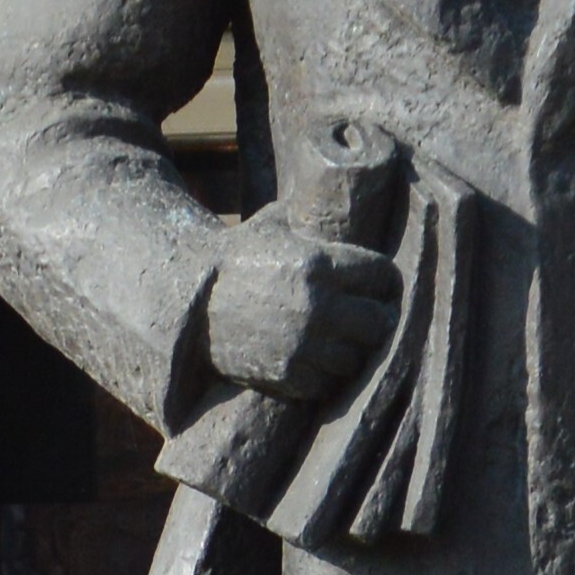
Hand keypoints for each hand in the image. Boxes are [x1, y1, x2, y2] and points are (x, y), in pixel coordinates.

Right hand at [201, 224, 400, 405]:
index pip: (383, 276)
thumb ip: (311, 215)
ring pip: (357, 358)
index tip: (381, 287)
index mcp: (318, 264)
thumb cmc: (236, 257)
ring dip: (352, 351)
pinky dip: (325, 376)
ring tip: (342, 342)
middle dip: (376, 319)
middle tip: (367, 318)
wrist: (189, 299)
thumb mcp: (274, 223)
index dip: (385, 281)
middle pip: (379, 321)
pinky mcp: (286, 373)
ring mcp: (302, 343)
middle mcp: (316, 305)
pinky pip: (328, 383)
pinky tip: (316, 361)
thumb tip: (343, 190)